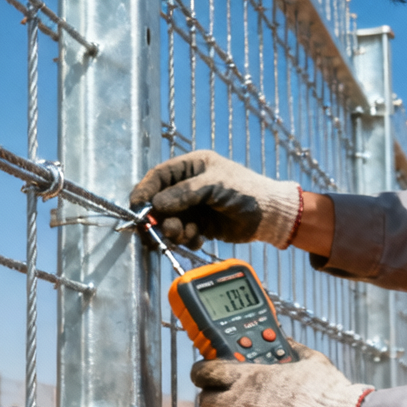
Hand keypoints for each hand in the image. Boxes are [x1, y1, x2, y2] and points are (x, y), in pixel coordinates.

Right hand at [129, 150, 301, 249]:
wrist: (269, 216)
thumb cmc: (245, 191)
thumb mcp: (214, 185)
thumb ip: (184, 193)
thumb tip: (156, 205)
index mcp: (191, 167)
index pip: (158, 176)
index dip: (145, 191)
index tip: (137, 208)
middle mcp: (189, 186)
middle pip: (160, 203)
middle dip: (158, 219)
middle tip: (158, 232)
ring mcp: (194, 207)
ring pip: (170, 221)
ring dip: (174, 231)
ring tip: (187, 234)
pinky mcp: (200, 225)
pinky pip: (183, 234)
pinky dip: (187, 239)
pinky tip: (199, 238)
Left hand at [191, 340, 370, 406]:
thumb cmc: (327, 391)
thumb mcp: (310, 360)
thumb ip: (292, 350)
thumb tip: (286, 341)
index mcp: (250, 378)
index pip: (207, 372)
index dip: (201, 373)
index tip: (201, 374)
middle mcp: (241, 405)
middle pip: (208, 404)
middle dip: (214, 401)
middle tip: (225, 401)